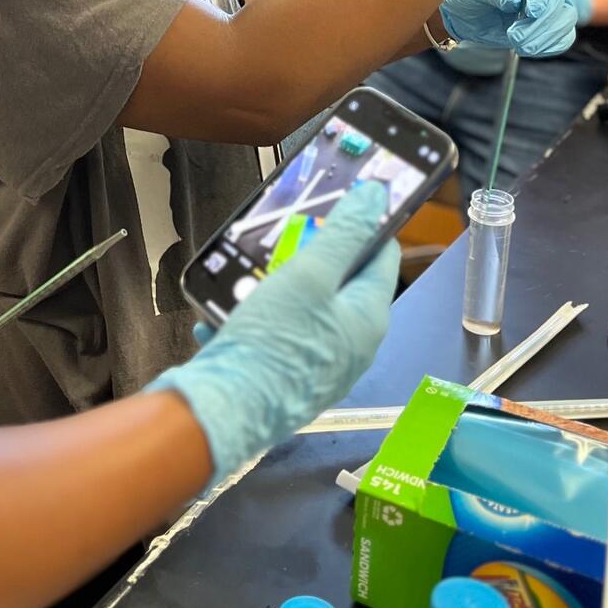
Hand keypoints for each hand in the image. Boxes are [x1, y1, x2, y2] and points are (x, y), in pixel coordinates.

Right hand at [147, 182, 398, 481]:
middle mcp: (354, 345)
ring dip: (274, 287)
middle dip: (307, 256)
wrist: (224, 413)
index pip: (383, 255)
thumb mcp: (308, 274)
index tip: (332, 203)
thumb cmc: (273, 343)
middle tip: (276, 241)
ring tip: (244, 277)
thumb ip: (344, 233)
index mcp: (369, 317)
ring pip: (304, 309)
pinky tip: (226, 316)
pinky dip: (254, 321)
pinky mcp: (290, 381)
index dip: (361, 224)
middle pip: (340, 282)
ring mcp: (323, 367)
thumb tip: (378, 194)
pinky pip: (278, 337)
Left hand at [441, 0, 577, 56]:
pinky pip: (561, 37)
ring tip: (519, 45)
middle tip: (515, 36)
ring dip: (544, 37)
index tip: (532, 11)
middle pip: (558, 1)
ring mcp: (547, 4)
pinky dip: (549, 46)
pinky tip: (530, 49)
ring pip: (564, 20)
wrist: (460, 7)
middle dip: (540, 23)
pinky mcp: (544, 25)